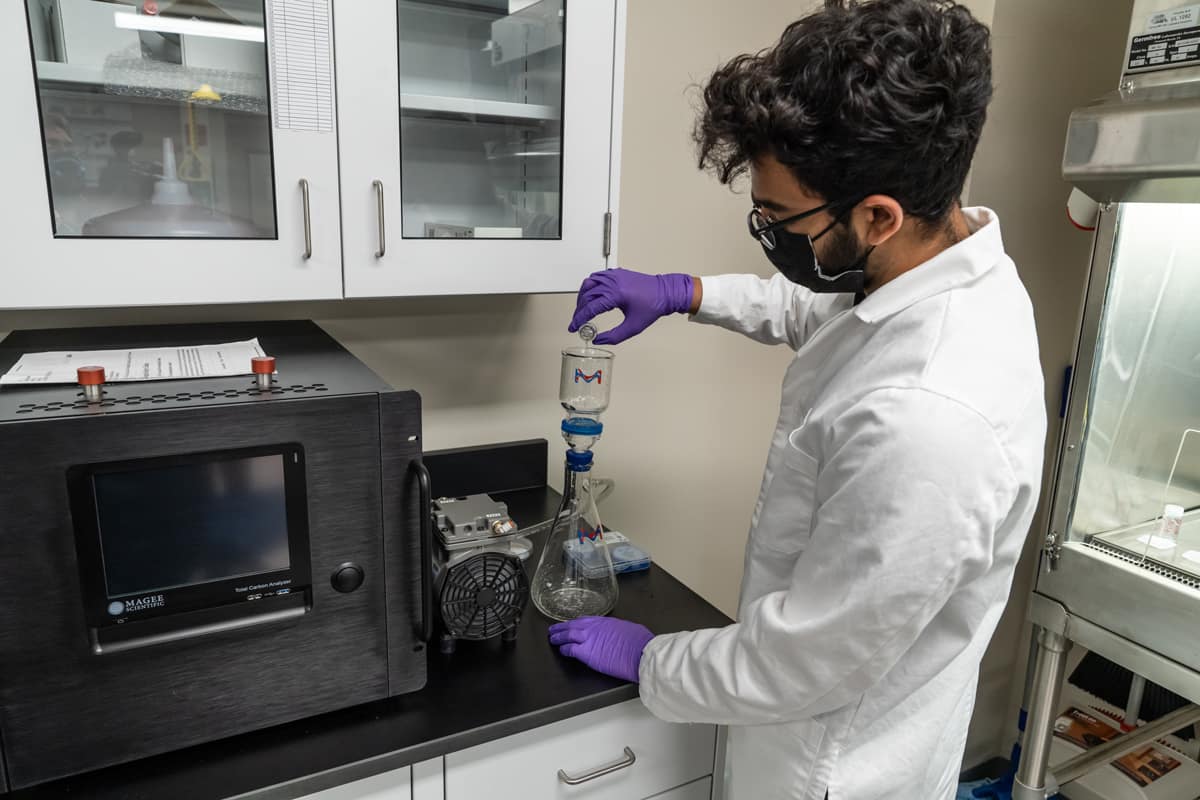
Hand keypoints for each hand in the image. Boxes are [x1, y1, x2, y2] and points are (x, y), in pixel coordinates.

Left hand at [548, 616, 654, 682]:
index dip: (576, 623)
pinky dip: (564, 649)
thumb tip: (620, 634)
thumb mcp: (629, 629)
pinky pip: (570, 649)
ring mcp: (589, 639)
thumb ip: (619, 630)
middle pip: (573, 625)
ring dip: (558, 636)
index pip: (585, 620)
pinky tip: (561, 651)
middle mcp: (594, 627)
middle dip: (562, 627)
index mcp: (605, 622)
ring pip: (568, 634)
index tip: (571, 624)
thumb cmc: (640, 642)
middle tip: (554, 629)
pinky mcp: (586, 653)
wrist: (641, 652)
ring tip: (552, 638)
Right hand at [569, 269, 693, 344]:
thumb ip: (614, 336)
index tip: (573, 327)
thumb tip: (598, 340)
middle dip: (579, 310)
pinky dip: (590, 286)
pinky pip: (596, 276)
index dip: (579, 320)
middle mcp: (612, 282)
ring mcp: (614, 275)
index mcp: (615, 294)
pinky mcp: (616, 273)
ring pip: (588, 284)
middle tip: (577, 322)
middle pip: (586, 296)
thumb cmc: (653, 306)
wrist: (665, 292)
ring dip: (582, 297)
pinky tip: (591, 295)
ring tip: (582, 309)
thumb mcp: (633, 327)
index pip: (590, 308)